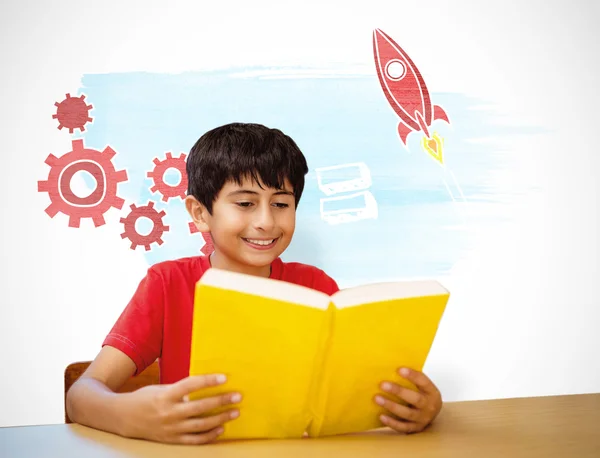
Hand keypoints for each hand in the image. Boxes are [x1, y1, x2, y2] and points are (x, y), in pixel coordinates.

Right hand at [118, 374, 240, 443]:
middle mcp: (169, 412)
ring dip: (220, 419)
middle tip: (238, 396)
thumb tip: (204, 385)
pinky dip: (209, 435)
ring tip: (234, 412)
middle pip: (200, 407)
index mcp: (166, 395)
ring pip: (200, 425)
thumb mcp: (161, 388)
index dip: (208, 381)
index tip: (224, 378)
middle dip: (221, 401)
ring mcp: (171, 428)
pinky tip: (221, 429)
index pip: (191, 385)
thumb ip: (181, 389)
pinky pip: (194, 440)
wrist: (124, 418)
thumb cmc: (145, 398)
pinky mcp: (172, 440)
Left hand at [374, 367, 441, 433]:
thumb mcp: (422, 386)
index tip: (399, 369)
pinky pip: (403, 427)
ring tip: (377, 398)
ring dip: (391, 406)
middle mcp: (430, 406)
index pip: (423, 382)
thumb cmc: (422, 395)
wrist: (431, 414)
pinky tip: (381, 416)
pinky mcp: (415, 429)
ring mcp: (423, 419)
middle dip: (398, 391)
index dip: (412, 376)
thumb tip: (391, 367)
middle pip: (415, 399)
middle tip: (382, 384)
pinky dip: (392, 422)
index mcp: (432, 392)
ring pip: (407, 413)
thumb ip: (411, 379)